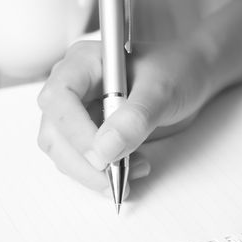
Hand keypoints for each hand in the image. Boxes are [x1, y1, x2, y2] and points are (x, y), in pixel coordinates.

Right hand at [37, 37, 214, 194]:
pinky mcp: (90, 134)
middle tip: (115, 178)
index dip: (75, 131)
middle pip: (54, 133)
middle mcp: (75, 89)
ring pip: (64, 153)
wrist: (187, 78)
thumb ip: (134, 118)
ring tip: (134, 169)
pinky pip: (82, 161)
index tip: (103, 156)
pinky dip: (101, 174)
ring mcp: (80, 113)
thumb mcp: (161, 89)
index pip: (59, 98)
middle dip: (82, 163)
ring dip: (93, 172)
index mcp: (84, 63)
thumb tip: (104, 150)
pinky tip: (130, 167)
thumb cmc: (175, 69)